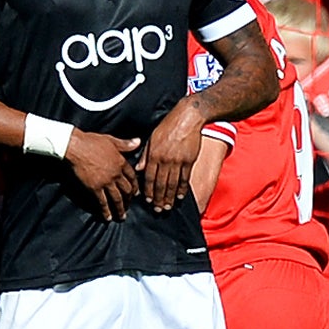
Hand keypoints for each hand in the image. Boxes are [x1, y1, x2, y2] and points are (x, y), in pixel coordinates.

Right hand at [63, 129, 139, 220]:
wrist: (76, 147)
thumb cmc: (91, 141)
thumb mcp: (111, 140)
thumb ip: (125, 144)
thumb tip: (138, 142)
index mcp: (121, 162)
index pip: (132, 177)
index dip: (135, 187)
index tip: (136, 193)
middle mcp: (116, 174)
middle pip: (127, 190)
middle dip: (129, 200)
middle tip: (128, 207)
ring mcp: (106, 182)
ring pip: (117, 198)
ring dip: (120, 209)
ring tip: (121, 217)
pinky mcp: (94, 188)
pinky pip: (102, 202)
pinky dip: (105, 210)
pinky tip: (107, 217)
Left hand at [138, 97, 207, 211]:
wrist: (187, 118)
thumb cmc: (167, 127)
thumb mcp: (152, 139)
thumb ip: (145, 155)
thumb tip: (139, 169)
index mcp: (153, 154)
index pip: (149, 177)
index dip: (148, 191)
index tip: (147, 201)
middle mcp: (165, 160)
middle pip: (160, 184)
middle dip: (158, 198)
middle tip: (157, 210)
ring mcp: (177, 161)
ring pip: (172, 184)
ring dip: (169, 197)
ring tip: (167, 206)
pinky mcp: (189, 161)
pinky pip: (184, 178)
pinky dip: (182, 189)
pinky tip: (179, 196)